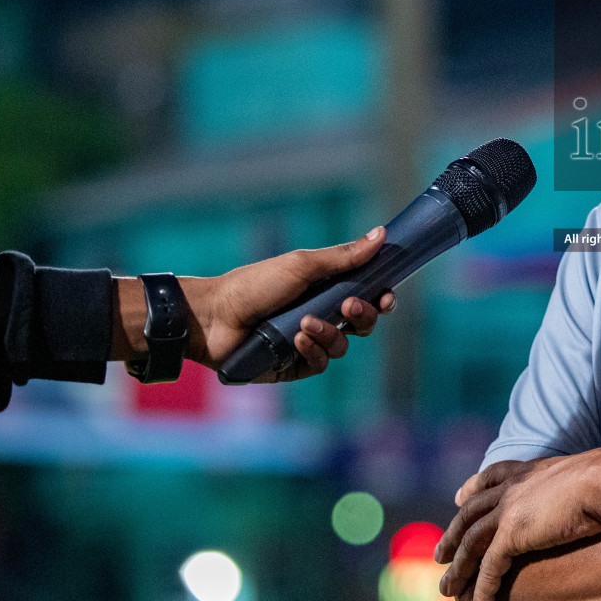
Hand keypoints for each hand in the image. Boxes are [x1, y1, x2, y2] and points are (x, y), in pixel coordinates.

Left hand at [175, 227, 395, 380]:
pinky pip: (320, 363)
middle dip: (363, 316)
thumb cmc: (255, 284)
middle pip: (362, 323)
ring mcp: (308, 342)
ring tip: (305, 324)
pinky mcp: (294, 366)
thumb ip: (344, 256)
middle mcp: (321, 316)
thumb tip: (381, 234)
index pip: (367, 296)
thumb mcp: (302, 265)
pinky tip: (297, 340)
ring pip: (342, 345)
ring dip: (330, 334)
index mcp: (326, 289)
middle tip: (348, 307)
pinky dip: (313, 350)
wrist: (214, 316)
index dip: (382, 298)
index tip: (387, 295)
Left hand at [437, 454, 600, 600]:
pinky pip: (489, 567)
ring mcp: (508, 510)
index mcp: (527, 472)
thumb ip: (570, 483)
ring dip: (458, 568)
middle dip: (453, 533)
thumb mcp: (581, 475)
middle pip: (470, 513)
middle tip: (440, 554)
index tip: (459, 497)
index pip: (490, 477)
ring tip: (447, 590)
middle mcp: (511, 488)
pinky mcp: (512, 534)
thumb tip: (588, 487)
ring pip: (472, 542)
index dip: (472, 487)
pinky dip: (481, 588)